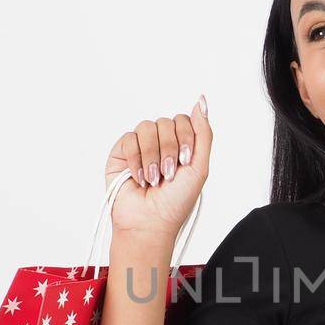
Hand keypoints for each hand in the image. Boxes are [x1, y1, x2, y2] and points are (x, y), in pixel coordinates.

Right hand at [103, 95, 211, 239]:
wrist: (149, 222)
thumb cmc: (176, 202)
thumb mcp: (200, 167)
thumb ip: (203, 133)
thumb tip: (201, 101)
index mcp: (181, 145)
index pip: (184, 120)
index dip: (185, 137)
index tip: (184, 161)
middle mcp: (161, 143)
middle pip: (166, 122)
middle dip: (169, 149)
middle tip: (168, 174)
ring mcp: (141, 146)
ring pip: (147, 127)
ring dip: (152, 156)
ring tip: (153, 178)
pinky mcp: (121, 153)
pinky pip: (129, 139)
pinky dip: (136, 160)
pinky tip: (139, 177)